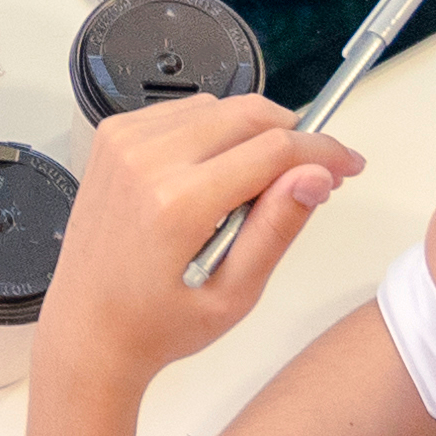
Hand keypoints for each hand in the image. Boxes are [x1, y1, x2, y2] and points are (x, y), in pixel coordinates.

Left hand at [37, 96, 362, 396]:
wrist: (87, 329)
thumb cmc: (155, 324)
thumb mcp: (234, 295)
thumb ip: (279, 228)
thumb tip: (317, 176)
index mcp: (177, 202)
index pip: (275, 149)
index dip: (324, 151)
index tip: (349, 164)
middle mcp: (145, 160)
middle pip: (249, 114)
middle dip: (294, 135)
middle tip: (316, 173)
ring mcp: (123, 143)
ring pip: (218, 106)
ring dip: (253, 133)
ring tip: (258, 187)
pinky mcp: (112, 137)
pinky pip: (183, 112)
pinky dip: (213, 132)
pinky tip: (216, 175)